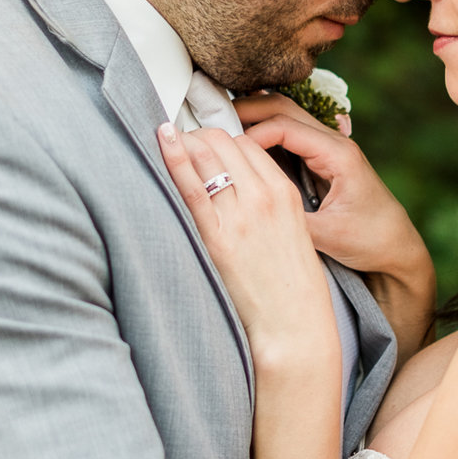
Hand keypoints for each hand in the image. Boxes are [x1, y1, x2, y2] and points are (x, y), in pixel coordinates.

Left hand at [156, 124, 340, 368]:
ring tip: (168, 139)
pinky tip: (163, 139)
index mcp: (285, 193)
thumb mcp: (292, 230)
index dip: (221, 138)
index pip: (247, 145)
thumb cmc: (290, 282)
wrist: (294, 323)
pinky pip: (191, 187)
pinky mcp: (217, 239)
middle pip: (224, 144)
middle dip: (199, 135)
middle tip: (181, 137)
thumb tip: (237, 183)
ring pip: (206, 156)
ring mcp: (240, 217)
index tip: (203, 141)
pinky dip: (175, 158)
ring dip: (184, 142)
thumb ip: (269, 202)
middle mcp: (264, 198)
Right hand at [234, 93, 435, 352]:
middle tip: (208, 124)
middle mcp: (334, 143)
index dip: (249, 136)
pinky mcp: (323, 159)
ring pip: (284, 116)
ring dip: (252, 118)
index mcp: (338, 155)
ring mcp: (328, 148)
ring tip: (218, 129)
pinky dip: (261, 132)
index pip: (283, 127)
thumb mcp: (327, 236)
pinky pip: (287, 134)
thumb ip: (289, 219)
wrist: (398, 249)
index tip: (224, 154)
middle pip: (283, 108)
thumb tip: (249, 212)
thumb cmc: (370, 241)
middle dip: (245, 111)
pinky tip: (239, 145)